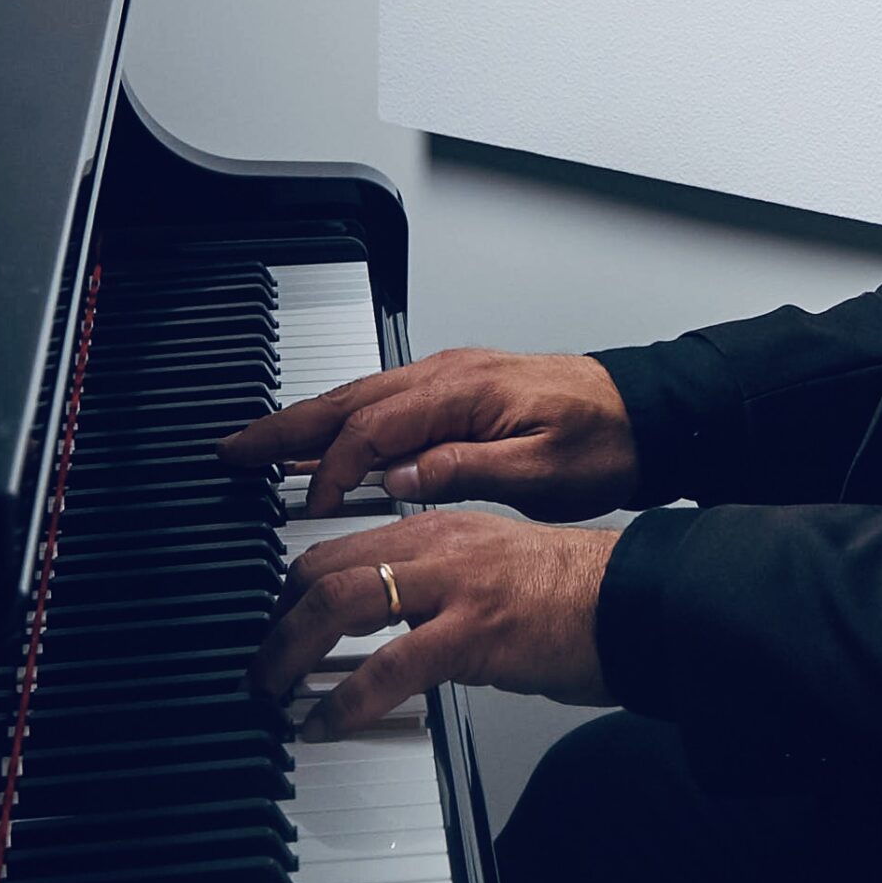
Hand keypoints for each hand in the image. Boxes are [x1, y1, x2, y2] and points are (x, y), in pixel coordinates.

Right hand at [216, 347, 640, 519]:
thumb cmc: (605, 440)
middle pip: (348, 399)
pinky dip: (341, 421)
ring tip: (257, 448)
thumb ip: (465, 470)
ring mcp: (449, 378)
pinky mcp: (456, 390)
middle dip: (286, 427)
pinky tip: (323, 446)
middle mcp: (448, 375)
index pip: (375, 427)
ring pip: (359, 397)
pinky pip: (381, 402)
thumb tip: (399, 480)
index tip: (314, 507)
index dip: (336, 468)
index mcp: (464, 390)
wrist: (648, 411)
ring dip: (305, 422)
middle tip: (233, 450)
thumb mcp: (541, 469)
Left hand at [249, 508, 617, 739]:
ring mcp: (453, 587)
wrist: (630, 599)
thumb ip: (436, 579)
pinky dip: (345, 700)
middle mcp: (436, 545)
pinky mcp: (474, 634)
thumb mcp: (489, 565)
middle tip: (263, 663)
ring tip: (273, 689)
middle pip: (324, 567)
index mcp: (436, 528)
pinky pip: (390, 666)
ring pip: (341, 603)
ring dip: (289, 651)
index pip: (339, 545)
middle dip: (277, 619)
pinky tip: (327, 723)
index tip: (277, 622)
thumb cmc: (569, 592)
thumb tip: (393, 618)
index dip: (293, 587)